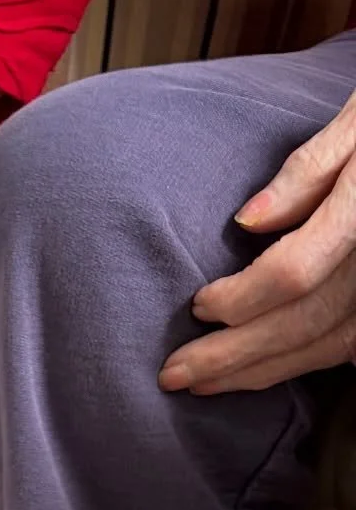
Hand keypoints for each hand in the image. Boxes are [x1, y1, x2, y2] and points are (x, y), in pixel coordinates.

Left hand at [161, 88, 355, 394]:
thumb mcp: (355, 125)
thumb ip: (306, 171)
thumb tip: (248, 222)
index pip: (294, 272)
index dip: (241, 297)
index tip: (198, 305)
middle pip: (302, 322)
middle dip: (232, 355)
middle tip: (172, 375)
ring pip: (324, 346)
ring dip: (259, 372)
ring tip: (204, 384)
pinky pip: (345, 349)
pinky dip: (297, 365)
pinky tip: (257, 373)